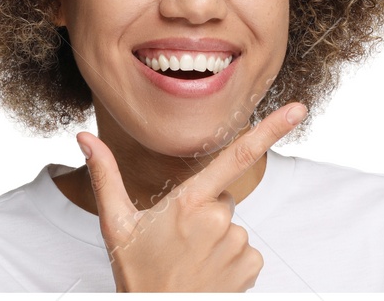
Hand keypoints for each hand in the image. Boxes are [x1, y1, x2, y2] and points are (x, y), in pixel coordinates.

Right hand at [79, 102, 306, 291]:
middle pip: (220, 198)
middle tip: (177, 240)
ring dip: (214, 238)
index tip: (298, 110)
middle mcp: (219, 221)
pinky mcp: (250, 266)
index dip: (271, 130)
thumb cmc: (136, 274)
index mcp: (189, 203)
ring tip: (189, 260)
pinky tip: (207, 273)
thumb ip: (104, 175)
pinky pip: (244, 249)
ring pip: (231, 226)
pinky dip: (228, 259)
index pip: (237, 156)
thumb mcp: (115, 224)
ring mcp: (237, 245)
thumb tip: (85, 137)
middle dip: (203, 211)